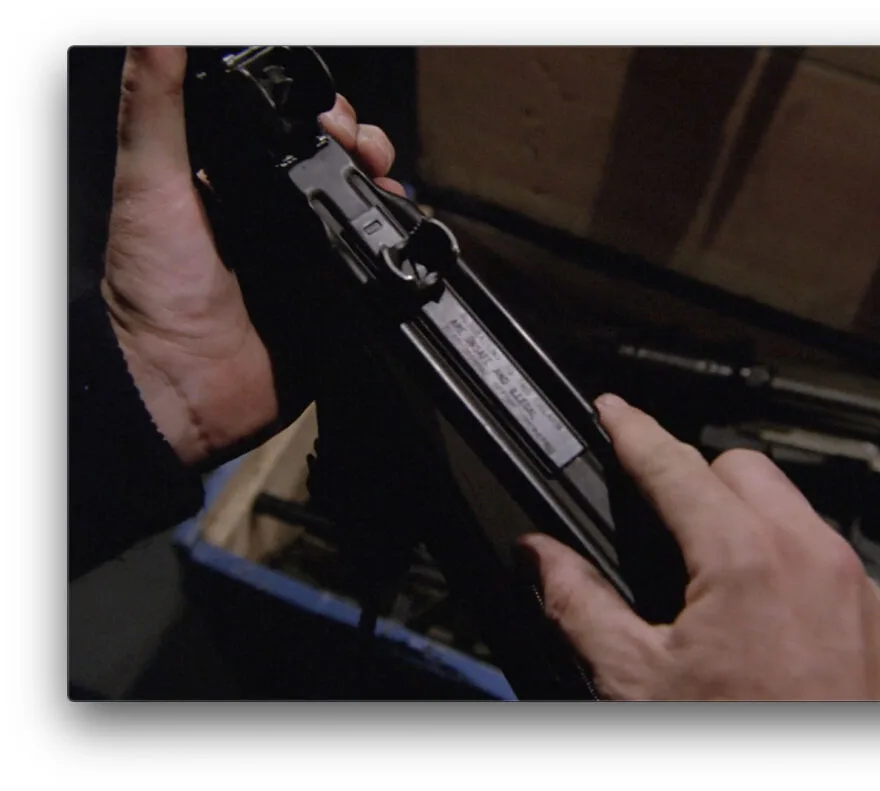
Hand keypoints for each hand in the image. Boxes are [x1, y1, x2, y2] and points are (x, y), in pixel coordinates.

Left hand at [101, 46, 404, 464]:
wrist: (179, 388)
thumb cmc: (151, 288)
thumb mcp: (148, 182)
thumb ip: (156, 108)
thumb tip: (156, 34)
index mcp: (230, 186)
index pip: (287, 135)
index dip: (319, 118)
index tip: (336, 116)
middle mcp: (271, 222)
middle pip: (333, 170)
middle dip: (361, 151)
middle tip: (368, 152)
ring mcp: (306, 265)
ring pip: (360, 215)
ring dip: (383, 195)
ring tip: (387, 189)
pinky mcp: (332, 306)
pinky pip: (372, 272)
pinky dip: (393, 252)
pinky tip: (398, 237)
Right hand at [519, 394, 879, 700]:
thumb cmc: (742, 753)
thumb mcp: (639, 684)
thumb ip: (579, 605)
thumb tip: (539, 556)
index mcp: (745, 559)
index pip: (673, 464)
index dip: (632, 431)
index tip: (612, 413)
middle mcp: (814, 561)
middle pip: (743, 471)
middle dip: (696, 480)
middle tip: (661, 521)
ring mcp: (858, 594)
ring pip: (795, 516)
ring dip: (749, 526)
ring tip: (713, 583)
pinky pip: (835, 568)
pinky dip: (796, 574)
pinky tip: (769, 626)